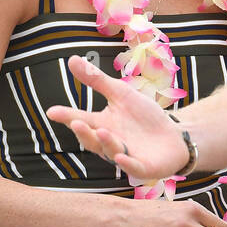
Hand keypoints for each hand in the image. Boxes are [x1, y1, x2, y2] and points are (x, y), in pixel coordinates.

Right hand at [45, 56, 188, 181]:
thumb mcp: (121, 94)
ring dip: (107, 143)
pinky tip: (121, 157)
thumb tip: (71, 59)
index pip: (82, 119)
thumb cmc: (144, 116)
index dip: (67, 116)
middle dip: (85, 132)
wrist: (174, 136)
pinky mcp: (143, 167)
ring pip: (111, 152)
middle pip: (93, 140)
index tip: (52, 111)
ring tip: (103, 131)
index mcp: (102, 125)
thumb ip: (97, 80)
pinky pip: (133, 167)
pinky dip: (127, 164)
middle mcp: (110, 143)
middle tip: (76, 122)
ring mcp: (126, 156)